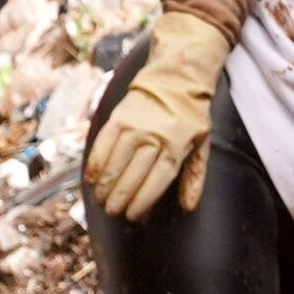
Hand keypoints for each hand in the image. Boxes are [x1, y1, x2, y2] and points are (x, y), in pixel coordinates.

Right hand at [83, 10, 230, 219]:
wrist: (176, 77)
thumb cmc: (190, 116)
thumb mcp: (201, 144)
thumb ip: (194, 177)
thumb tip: (188, 207)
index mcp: (176, 147)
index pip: (155, 182)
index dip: (141, 202)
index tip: (132, 215)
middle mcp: (154, 138)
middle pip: (132, 176)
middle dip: (120, 199)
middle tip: (112, 212)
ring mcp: (134, 127)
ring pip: (114, 163)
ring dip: (105, 186)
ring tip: (101, 200)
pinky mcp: (119, 118)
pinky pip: (102, 145)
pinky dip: (95, 164)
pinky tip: (91, 179)